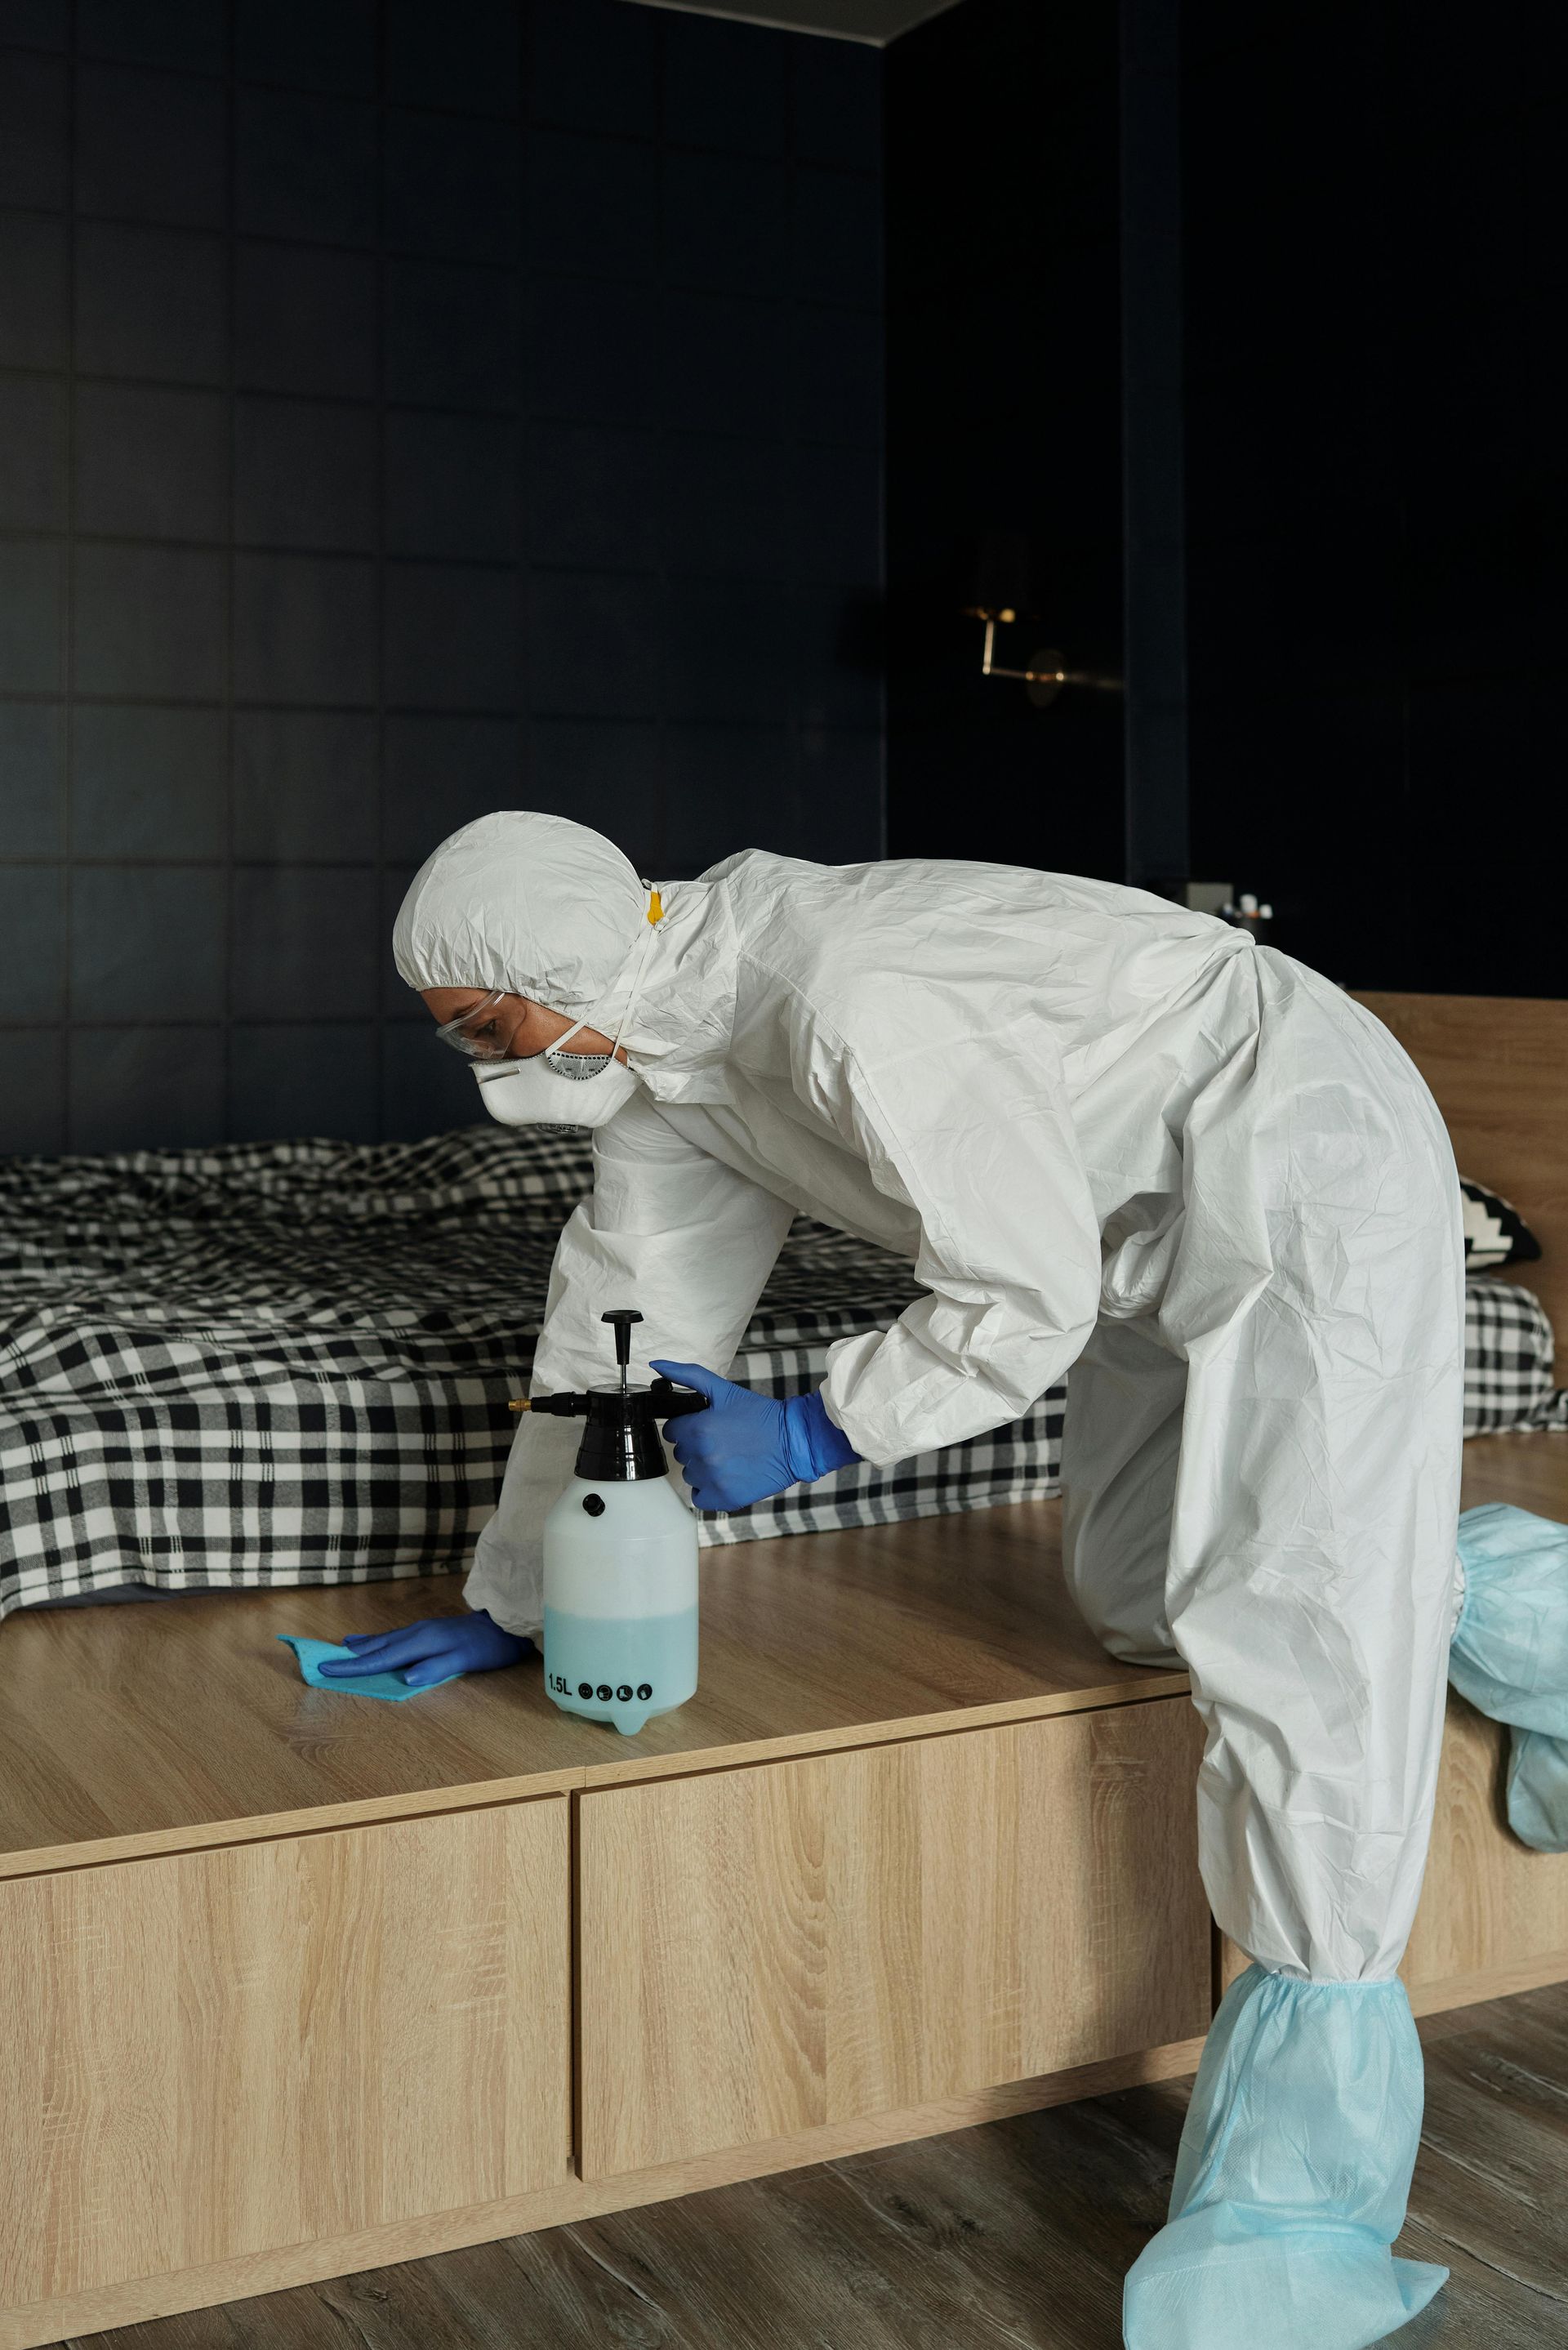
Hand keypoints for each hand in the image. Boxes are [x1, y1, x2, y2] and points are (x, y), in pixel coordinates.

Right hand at [315, 1609, 530, 1687]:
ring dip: (361, 1647)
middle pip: (376, 1647)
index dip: (354, 1666)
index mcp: (422, 1642)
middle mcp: (416, 1633)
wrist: (507, 1623)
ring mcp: (421, 1630)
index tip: (327, 1669)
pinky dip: (376, 1641)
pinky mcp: (426, 1631)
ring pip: (383, 1640)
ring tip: (340, 1649)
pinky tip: (371, 1641)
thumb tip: (406, 1677)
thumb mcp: (467, 1659)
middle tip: (320, 1661)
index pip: (381, 1658)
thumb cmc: (489, 1646)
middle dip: (348, 1656)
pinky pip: (393, 1637)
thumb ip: (436, 1667)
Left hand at [650, 1361, 859, 1511]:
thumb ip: (687, 1375)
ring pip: (690, 1475)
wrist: (794, 1442)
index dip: (687, 1427)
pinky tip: (727, 1476)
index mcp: (698, 1429)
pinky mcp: (724, 1498)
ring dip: (703, 1468)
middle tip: (721, 1441)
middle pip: (680, 1453)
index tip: (705, 1427)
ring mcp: (713, 1480)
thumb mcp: (724, 1390)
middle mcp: (702, 1456)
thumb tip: (656, 1364)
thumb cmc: (760, 1416)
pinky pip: (700, 1497)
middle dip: (695, 1446)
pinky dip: (710, 1489)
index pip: (671, 1431)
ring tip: (727, 1458)